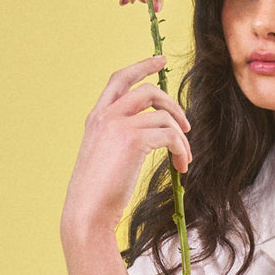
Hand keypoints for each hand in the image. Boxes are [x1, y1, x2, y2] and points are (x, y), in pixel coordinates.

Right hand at [61, 55, 191, 239]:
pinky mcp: (133, 140)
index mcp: (96, 118)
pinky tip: (181, 167)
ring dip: (182, 136)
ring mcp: (118, 125)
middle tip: (186, 125)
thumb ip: (120, 140)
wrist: (87, 212)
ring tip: (185, 157)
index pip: (119, 80)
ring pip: (164, 115)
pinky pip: (170, 135)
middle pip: (148, 90)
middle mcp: (105, 116)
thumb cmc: (97, 195)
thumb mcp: (105, 159)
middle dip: (172, 104)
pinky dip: (182, 150)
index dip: (141, 67)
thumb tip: (153, 135)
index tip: (161, 61)